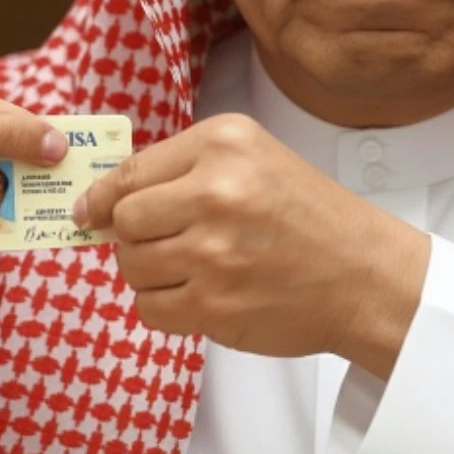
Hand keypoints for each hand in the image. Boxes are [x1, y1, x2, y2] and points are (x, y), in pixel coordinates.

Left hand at [77, 113, 430, 379]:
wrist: (363, 272)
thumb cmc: (312, 215)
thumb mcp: (256, 158)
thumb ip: (187, 169)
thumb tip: (108, 201)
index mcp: (226, 144)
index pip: (132, 172)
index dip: (103, 197)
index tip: (90, 212)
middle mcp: (215, 191)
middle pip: (125, 220)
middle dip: (134, 236)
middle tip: (164, 240)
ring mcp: (213, 252)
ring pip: (132, 267)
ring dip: (151, 272)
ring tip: (193, 267)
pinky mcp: (213, 305)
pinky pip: (151, 309)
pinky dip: (165, 307)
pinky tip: (200, 293)